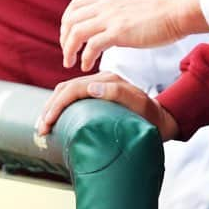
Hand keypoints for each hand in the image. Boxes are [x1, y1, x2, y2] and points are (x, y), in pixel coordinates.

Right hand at [38, 71, 179, 139]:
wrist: (166, 122)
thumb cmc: (155, 118)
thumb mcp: (141, 106)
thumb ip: (119, 94)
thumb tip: (90, 88)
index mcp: (107, 80)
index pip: (74, 88)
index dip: (58, 103)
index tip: (48, 122)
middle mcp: (99, 81)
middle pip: (66, 88)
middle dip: (50, 106)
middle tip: (42, 127)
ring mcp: (97, 88)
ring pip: (66, 92)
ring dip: (52, 107)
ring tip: (43, 125)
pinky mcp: (96, 97)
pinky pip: (73, 98)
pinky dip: (60, 107)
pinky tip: (55, 119)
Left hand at [60, 0, 208, 72]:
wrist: (178, 10)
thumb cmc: (162, 10)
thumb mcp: (131, 2)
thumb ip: (117, 9)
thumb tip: (113, 21)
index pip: (75, 5)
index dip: (67, 21)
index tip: (68, 35)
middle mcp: (104, 5)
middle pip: (70, 19)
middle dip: (64, 38)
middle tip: (67, 53)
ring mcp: (110, 18)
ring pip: (76, 32)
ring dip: (69, 50)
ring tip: (70, 63)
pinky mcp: (119, 32)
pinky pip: (92, 46)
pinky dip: (85, 57)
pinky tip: (86, 66)